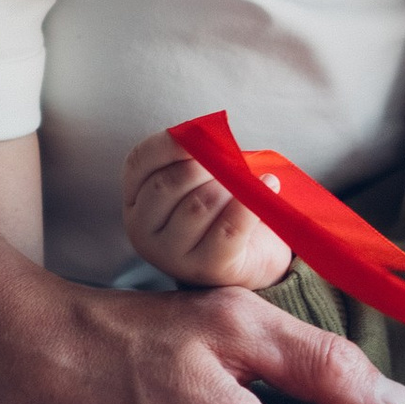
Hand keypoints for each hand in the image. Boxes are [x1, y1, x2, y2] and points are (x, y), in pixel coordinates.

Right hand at [124, 130, 297, 291]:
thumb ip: (198, 156)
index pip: (140, 160)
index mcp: (136, 198)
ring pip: (198, 205)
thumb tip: (215, 137)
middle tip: (233, 161)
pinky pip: (228, 229)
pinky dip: (250, 205)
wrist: (250, 256)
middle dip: (206, 166)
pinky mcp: (205, 269)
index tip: (203, 134)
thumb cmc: (220, 209)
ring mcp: (170, 255)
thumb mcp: (202, 178)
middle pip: (167, 183)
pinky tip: (269, 186)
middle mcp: (142, 229)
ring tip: (248, 184)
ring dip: (230, 187)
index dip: (171, 142)